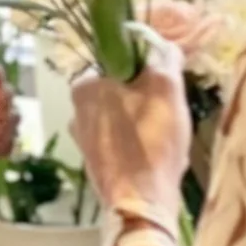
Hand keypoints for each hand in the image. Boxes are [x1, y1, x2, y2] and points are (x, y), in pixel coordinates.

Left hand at [70, 34, 191, 219]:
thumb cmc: (152, 141)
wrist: (141, 203)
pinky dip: (139, 142)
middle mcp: (75, 109)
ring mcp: (83, 138)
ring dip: (147, 120)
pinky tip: (156, 154)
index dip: (150, 68)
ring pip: (125, 114)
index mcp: (84, 85)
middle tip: (170, 112)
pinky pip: (122, 140)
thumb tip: (161, 43)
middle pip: (123, 87)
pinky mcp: (95, 161)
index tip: (168, 85)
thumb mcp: (166, 87)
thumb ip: (164, 55)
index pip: (121, 59)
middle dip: (149, 96)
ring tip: (165, 137)